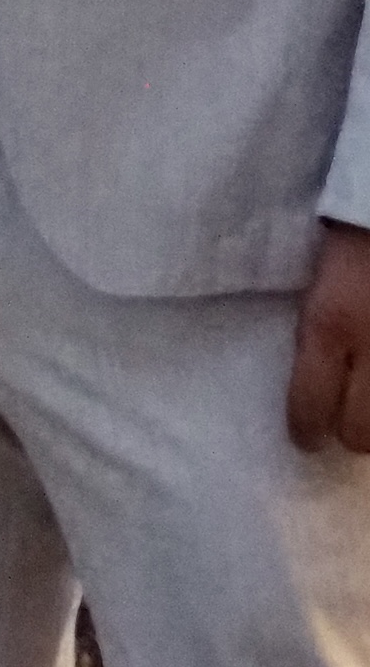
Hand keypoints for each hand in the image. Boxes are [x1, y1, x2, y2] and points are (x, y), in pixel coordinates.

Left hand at [287, 219, 369, 453]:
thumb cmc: (360, 231)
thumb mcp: (325, 278)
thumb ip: (322, 328)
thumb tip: (319, 381)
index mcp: (331, 322)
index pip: (310, 405)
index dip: (306, 429)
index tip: (306, 435)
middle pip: (361, 433)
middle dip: (352, 432)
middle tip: (351, 418)